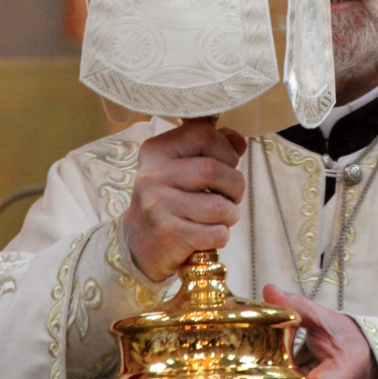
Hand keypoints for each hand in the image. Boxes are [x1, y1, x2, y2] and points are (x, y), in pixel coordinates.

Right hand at [125, 120, 246, 281]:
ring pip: (219, 206)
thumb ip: (213, 148)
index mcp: (158, 150)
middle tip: (231, 197)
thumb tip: (240, 142)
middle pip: (214, 170)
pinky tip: (208, 234)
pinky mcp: (168, 234)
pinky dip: (221, 235)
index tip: (227, 166)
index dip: (227, 151)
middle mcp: (153, 174)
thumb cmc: (170, 199)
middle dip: (235, 186)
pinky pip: (215, 233)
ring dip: (231, 214)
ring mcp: (158, 205)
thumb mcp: (183, 166)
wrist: (137, 244)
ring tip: (221, 217)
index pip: (204, 134)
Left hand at [246, 285, 377, 378]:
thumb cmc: (349, 341)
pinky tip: (253, 370)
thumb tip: (269, 291)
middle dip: (263, 376)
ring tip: (243, 359)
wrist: (364, 362)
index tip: (268, 354)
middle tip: (244, 352)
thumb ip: (298, 308)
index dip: (284, 378)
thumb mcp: (327, 320)